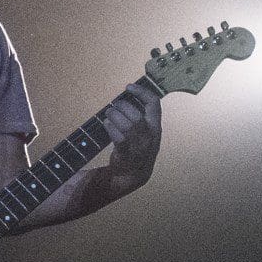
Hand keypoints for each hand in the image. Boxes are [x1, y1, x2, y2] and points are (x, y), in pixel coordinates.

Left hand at [103, 81, 162, 195]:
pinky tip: (106, 124)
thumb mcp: (145, 133)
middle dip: (123, 107)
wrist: (134, 175)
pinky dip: (110, 128)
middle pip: (137, 116)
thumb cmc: (138, 148)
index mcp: (155, 127)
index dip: (141, 92)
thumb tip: (124, 99)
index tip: (128, 87)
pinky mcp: (127, 154)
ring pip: (128, 126)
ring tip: (108, 114)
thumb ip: (141, 118)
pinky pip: (119, 138)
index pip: (154, 104)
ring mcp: (139, 146)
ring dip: (115, 116)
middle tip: (114, 106)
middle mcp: (150, 136)